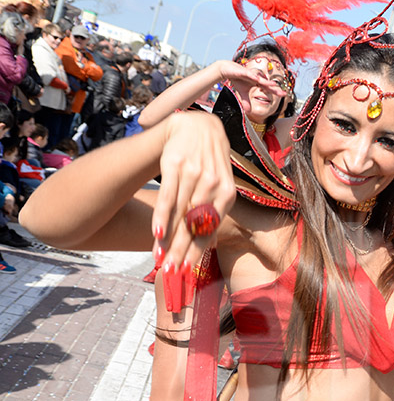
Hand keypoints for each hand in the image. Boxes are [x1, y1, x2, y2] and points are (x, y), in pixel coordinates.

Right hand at [152, 111, 234, 309]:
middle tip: (171, 274)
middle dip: (182, 252)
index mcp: (228, 193)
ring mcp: (195, 173)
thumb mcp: (217, 185)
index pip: (210, 229)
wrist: (195, 126)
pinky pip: (168, 196)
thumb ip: (212, 211)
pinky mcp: (176, 164)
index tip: (186, 272)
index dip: (197, 252)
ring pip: (180, 215)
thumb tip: (205, 244)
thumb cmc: (206, 163)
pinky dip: (162, 217)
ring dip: (168, 240)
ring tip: (159, 260)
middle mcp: (214, 184)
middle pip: (194, 226)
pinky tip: (157, 235)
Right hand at [217, 60, 285, 97]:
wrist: (227, 70)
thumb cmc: (237, 80)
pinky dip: (253, 76)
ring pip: (260, 78)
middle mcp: (256, 78)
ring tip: (274, 84)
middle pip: (267, 84)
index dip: (276, 91)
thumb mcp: (242, 93)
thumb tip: (248, 112)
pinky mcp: (243, 71)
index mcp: (257, 83)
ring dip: (266, 82)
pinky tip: (257, 79)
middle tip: (284, 93)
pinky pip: (249, 74)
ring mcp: (251, 74)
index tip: (284, 95)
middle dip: (275, 88)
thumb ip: (246, 102)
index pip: (268, 88)